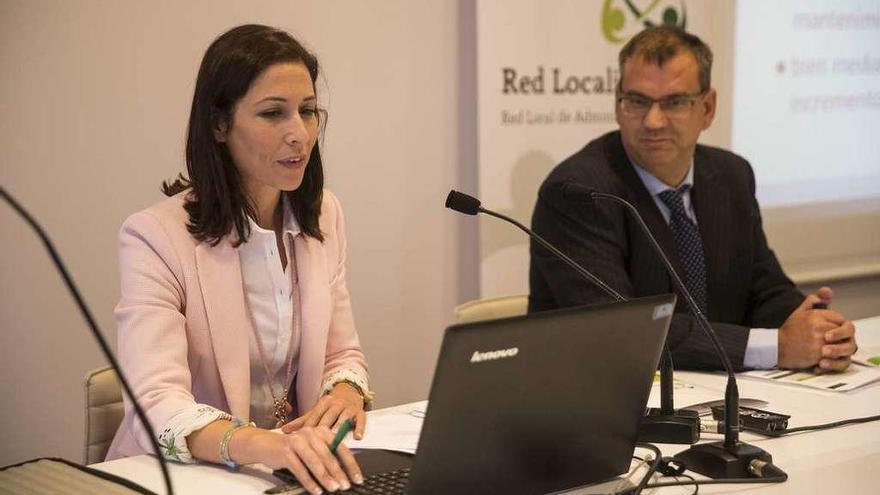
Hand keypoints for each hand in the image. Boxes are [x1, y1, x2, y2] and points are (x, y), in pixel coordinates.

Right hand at [234, 426, 362, 494]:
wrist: (268, 445)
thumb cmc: (294, 448)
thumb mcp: (313, 448)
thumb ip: (327, 456)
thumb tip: (344, 474)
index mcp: (321, 431)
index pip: (340, 448)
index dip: (350, 464)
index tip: (357, 478)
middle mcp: (311, 433)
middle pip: (329, 456)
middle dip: (339, 473)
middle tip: (345, 486)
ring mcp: (297, 442)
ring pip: (315, 462)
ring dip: (325, 478)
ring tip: (333, 489)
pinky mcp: (286, 452)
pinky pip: (300, 469)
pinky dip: (309, 482)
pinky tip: (316, 490)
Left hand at [281, 383, 366, 438]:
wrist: (350, 392)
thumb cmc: (331, 406)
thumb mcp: (317, 410)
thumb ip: (302, 421)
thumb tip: (284, 430)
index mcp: (324, 402)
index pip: (315, 415)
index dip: (309, 426)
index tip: (302, 438)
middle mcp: (337, 404)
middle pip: (329, 417)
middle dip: (323, 428)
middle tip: (318, 442)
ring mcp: (349, 408)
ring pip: (344, 418)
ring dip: (340, 428)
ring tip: (336, 439)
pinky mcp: (360, 413)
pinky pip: (361, 421)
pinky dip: (359, 429)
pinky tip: (357, 437)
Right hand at [778, 291, 854, 370]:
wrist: (777, 347)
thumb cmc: (790, 331)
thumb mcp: (800, 311)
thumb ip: (813, 301)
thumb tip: (827, 291)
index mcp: (815, 315)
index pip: (840, 318)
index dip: (840, 326)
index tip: (834, 330)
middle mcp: (818, 326)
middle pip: (845, 331)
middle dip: (842, 337)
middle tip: (837, 341)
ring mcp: (819, 341)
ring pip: (843, 344)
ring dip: (839, 348)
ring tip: (830, 349)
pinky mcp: (818, 354)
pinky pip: (836, 356)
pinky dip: (834, 358)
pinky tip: (826, 356)